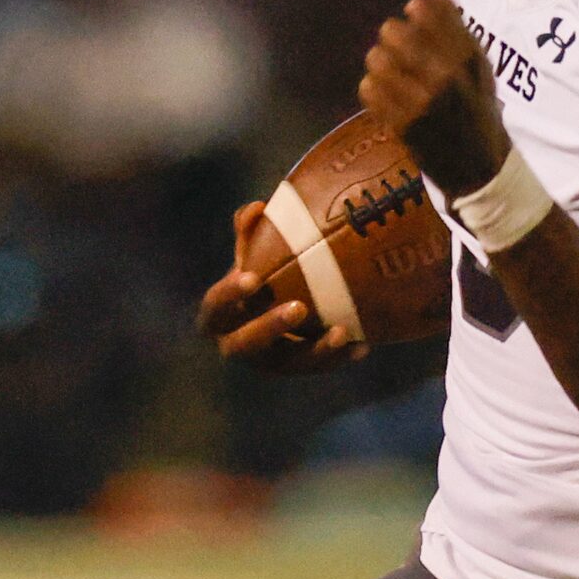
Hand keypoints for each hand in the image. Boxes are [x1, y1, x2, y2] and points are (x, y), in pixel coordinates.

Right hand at [196, 200, 364, 373]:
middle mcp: (235, 345)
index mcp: (217, 316)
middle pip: (246, 344)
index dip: (231, 294)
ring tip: (340, 331)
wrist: (272, 303)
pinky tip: (362, 346)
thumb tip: (257, 207)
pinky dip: (339, 357)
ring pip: (287, 363)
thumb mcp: (250, 253)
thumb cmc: (257, 270)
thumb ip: (248, 231)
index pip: (216, 307)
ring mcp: (266, 363)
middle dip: (271, 327)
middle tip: (300, 308)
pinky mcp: (293, 371)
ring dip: (314, 350)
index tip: (253, 278)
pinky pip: (317, 368)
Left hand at [358, 0, 510, 195]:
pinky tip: (387, 94)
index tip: (417, 19)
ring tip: (392, 73)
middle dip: (393, 36)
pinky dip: (374, 89)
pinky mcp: (401, 122)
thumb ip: (460, 34)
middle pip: (392, 31)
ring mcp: (420, 100)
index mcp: (466, 57)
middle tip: (400, 49)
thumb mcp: (481, 69)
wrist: (479, 167)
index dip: (417, 10)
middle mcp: (443, 75)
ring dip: (381, 62)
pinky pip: (369, 89)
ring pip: (376, 59)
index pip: (426, 10)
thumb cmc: (478, 111)